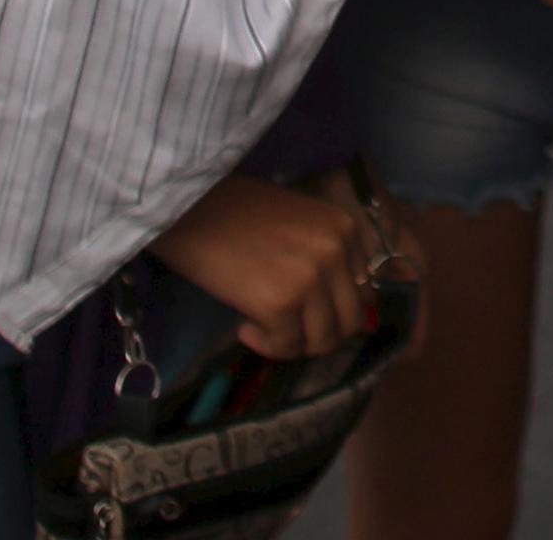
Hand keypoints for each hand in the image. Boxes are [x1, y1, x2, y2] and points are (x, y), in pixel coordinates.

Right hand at [147, 173, 382, 360]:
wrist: (187, 205)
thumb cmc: (234, 210)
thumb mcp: (299, 223)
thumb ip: (324, 255)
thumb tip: (332, 305)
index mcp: (345, 229)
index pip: (365, 290)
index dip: (335, 308)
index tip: (306, 310)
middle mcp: (336, 252)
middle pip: (350, 321)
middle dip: (319, 335)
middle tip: (287, 330)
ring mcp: (311, 279)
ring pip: (322, 341)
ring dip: (293, 344)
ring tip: (264, 328)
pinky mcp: (279, 304)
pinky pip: (285, 346)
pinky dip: (266, 346)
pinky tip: (244, 327)